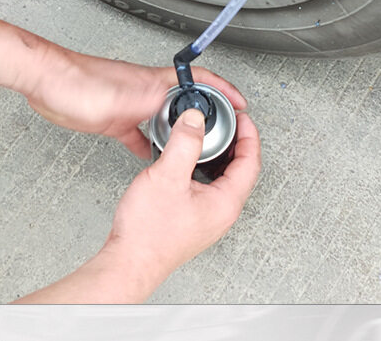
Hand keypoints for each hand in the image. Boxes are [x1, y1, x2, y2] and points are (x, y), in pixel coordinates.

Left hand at [18, 43, 246, 157]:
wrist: (46, 82)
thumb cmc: (79, 84)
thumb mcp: (125, 99)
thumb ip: (154, 104)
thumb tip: (182, 112)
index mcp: (155, 84)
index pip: (201, 82)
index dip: (225, 90)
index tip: (241, 103)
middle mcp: (146, 92)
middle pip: (185, 102)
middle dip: (207, 115)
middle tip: (224, 129)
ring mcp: (131, 105)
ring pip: (164, 119)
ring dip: (178, 132)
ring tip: (193, 148)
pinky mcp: (114, 118)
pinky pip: (138, 133)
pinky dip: (148, 145)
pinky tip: (150, 155)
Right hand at [103, 109, 260, 293]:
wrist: (129, 262)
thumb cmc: (148, 232)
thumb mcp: (167, 176)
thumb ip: (184, 143)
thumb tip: (196, 121)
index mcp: (226, 202)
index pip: (251, 162)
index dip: (249, 135)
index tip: (242, 117)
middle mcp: (222, 213)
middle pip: (241, 170)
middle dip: (237, 143)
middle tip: (229, 123)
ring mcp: (208, 219)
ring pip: (223, 180)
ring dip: (219, 156)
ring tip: (207, 138)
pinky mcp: (194, 221)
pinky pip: (208, 189)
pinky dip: (204, 169)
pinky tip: (187, 163)